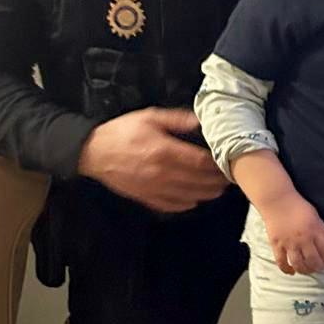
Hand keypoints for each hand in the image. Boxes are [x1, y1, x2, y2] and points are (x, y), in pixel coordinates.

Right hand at [78, 108, 227, 213]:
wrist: (93, 152)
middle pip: (199, 182)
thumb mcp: (149, 116)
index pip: (201, 162)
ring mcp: (155, 189)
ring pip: (190, 197)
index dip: (217, 164)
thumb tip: (200, 122)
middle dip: (217, 181)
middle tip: (229, 177)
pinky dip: (187, 204)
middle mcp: (162, 174)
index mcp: (165, 152)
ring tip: (219, 189)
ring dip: (207, 194)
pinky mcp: (146, 199)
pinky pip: (172, 206)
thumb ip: (177, 119)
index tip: (228, 161)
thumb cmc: (122, 131)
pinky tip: (195, 200)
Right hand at [258, 190, 323, 274]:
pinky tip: (291, 271)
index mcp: (315, 231)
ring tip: (307, 270)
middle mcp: (303, 240)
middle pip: (313, 261)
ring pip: (298, 264)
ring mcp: (289, 244)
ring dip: (304, 270)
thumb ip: (320, 231)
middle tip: (318, 268)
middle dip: (317, 267)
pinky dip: (287, 269)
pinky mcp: (277, 245)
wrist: (278, 201)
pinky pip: (282, 262)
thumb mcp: (316, 216)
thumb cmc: (298, 206)